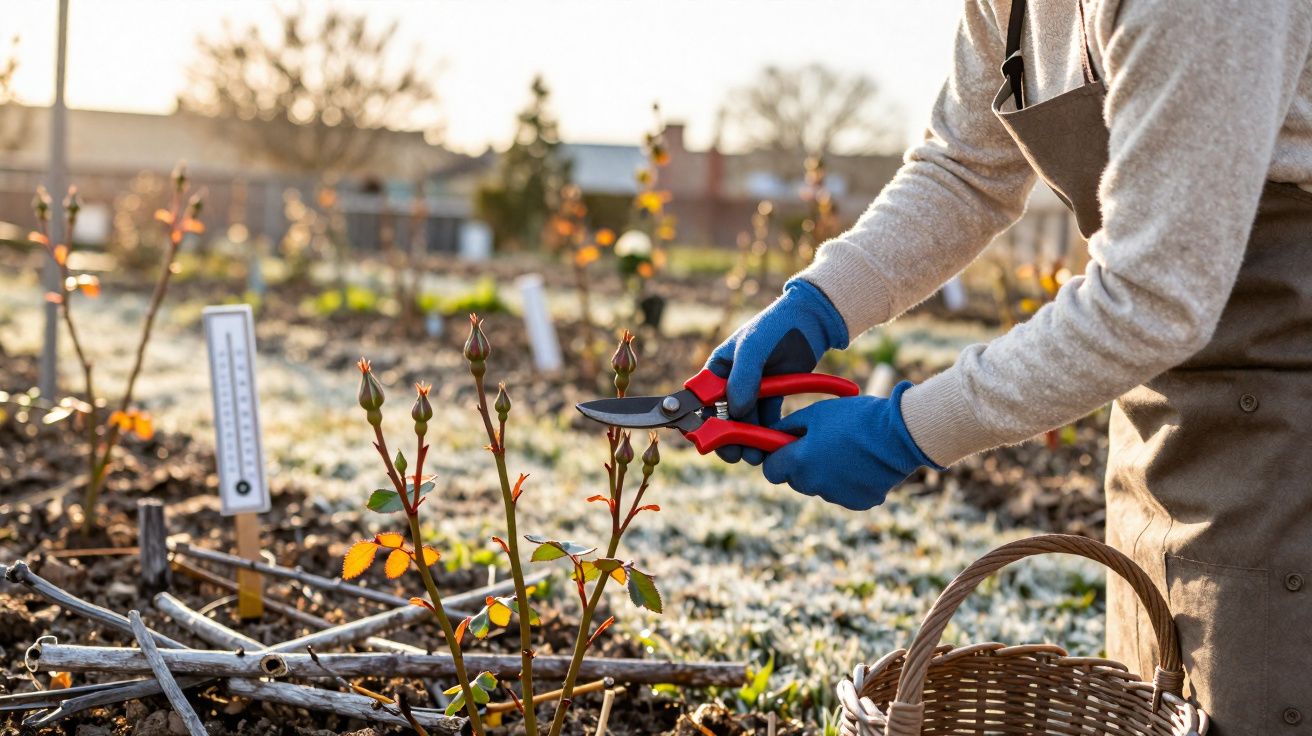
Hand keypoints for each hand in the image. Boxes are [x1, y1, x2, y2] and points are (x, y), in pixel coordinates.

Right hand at [706, 279, 848, 464]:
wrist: (810, 321)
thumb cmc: (774, 327)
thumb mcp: (753, 347)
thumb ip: (742, 378)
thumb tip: (735, 410)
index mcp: (717, 369)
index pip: (700, 400)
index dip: (700, 421)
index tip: (707, 439)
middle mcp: (730, 384)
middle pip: (721, 418)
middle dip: (727, 438)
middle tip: (735, 454)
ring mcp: (751, 393)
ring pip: (744, 423)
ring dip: (748, 441)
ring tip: (756, 455)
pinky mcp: (772, 399)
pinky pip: (765, 421)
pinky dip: (767, 433)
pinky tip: (772, 444)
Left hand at [762, 382, 940, 509]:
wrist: (901, 433)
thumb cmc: (855, 418)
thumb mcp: (816, 413)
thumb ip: (788, 427)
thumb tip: (772, 434)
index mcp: (799, 463)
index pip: (771, 471)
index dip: (776, 458)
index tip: (786, 446)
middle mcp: (813, 486)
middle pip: (795, 480)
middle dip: (801, 465)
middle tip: (820, 443)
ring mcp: (836, 497)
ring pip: (820, 486)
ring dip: (825, 472)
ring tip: (847, 448)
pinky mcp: (858, 503)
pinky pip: (843, 493)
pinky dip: (848, 481)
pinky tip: (862, 462)